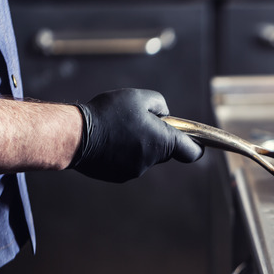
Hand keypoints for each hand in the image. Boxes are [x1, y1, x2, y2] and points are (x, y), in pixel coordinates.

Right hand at [70, 89, 203, 182]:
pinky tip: (108, 139)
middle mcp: (151, 160)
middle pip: (165, 151)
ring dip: (139, 144)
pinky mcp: (117, 176)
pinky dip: (123, 152)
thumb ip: (160, 105)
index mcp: (163, 142)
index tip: (198, 142)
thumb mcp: (140, 97)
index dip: (196, 146)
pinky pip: (127, 162)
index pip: (191, 152)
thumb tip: (164, 116)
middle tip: (140, 121)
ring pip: (145, 155)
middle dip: (158, 138)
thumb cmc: (109, 113)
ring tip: (118, 128)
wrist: (74, 135)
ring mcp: (134, 171)